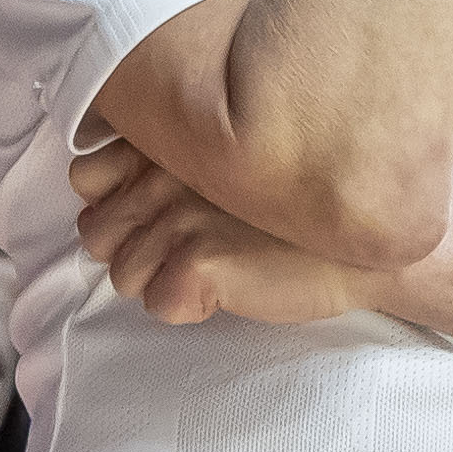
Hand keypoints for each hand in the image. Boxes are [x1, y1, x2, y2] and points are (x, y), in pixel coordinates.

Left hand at [74, 139, 402, 324]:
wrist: (366, 244)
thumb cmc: (296, 209)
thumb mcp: (226, 166)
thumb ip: (172, 169)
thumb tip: (112, 198)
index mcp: (167, 145)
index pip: (86, 175)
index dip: (111, 203)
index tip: (150, 216)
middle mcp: (164, 175)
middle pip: (97, 232)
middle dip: (133, 249)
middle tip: (187, 251)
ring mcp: (177, 218)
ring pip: (123, 274)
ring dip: (161, 281)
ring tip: (212, 268)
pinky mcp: (195, 263)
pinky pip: (158, 304)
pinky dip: (189, 306)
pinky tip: (226, 289)